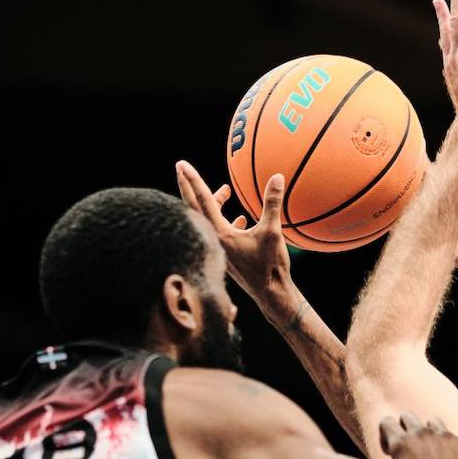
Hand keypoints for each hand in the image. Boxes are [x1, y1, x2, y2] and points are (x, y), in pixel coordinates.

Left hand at [176, 160, 292, 305]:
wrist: (270, 294)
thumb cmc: (271, 265)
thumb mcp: (273, 231)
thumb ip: (272, 203)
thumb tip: (277, 176)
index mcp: (219, 233)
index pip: (202, 200)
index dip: (192, 179)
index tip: (182, 164)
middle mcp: (213, 239)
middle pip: (194, 207)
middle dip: (188, 187)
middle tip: (181, 168)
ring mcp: (217, 247)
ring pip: (207, 220)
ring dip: (213, 203)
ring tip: (225, 192)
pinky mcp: (225, 254)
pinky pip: (218, 231)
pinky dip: (225, 220)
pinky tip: (240, 218)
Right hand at [379, 412, 457, 458]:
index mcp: (401, 444)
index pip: (387, 421)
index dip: (387, 435)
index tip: (391, 451)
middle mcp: (422, 434)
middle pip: (408, 415)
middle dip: (407, 429)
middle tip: (412, 450)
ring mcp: (445, 435)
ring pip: (433, 422)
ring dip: (431, 433)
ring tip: (434, 455)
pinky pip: (456, 438)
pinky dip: (453, 449)